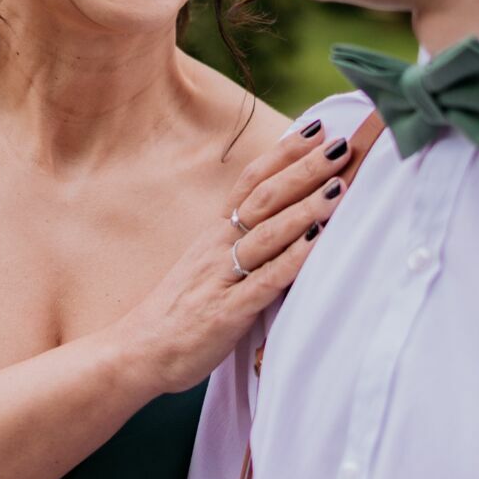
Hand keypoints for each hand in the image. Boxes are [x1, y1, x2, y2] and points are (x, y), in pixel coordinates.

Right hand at [105, 120, 349, 395]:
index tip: (315, 128)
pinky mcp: (228, 311)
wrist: (138, 351)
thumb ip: (240, 244)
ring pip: (269, 233)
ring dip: (307, 207)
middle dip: (305, 169)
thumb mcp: (207, 265)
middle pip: (266, 197)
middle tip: (340, 145)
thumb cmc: (180, 310)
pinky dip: (294, 258)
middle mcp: (218, 245)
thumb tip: (281, 222)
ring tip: (339, 185)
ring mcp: (223, 276)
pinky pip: (266, 280)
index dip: (283, 153)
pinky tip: (320, 241)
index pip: (252, 180)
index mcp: (215, 232)